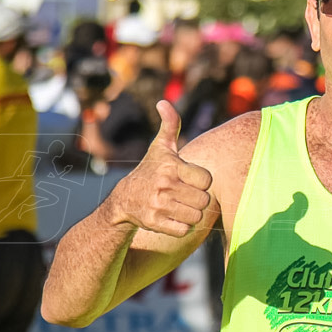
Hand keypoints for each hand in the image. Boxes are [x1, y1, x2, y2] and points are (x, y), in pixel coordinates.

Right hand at [105, 100, 211, 237]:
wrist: (125, 199)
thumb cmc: (151, 170)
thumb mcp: (161, 148)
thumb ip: (170, 124)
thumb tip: (163, 101)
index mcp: (171, 166)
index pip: (207, 180)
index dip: (201, 181)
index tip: (190, 179)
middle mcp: (164, 185)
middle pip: (204, 200)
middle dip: (198, 200)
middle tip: (185, 195)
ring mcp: (158, 205)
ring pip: (196, 216)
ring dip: (191, 214)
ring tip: (179, 206)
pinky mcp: (154, 223)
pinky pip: (184, 230)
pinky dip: (182, 227)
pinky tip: (172, 217)